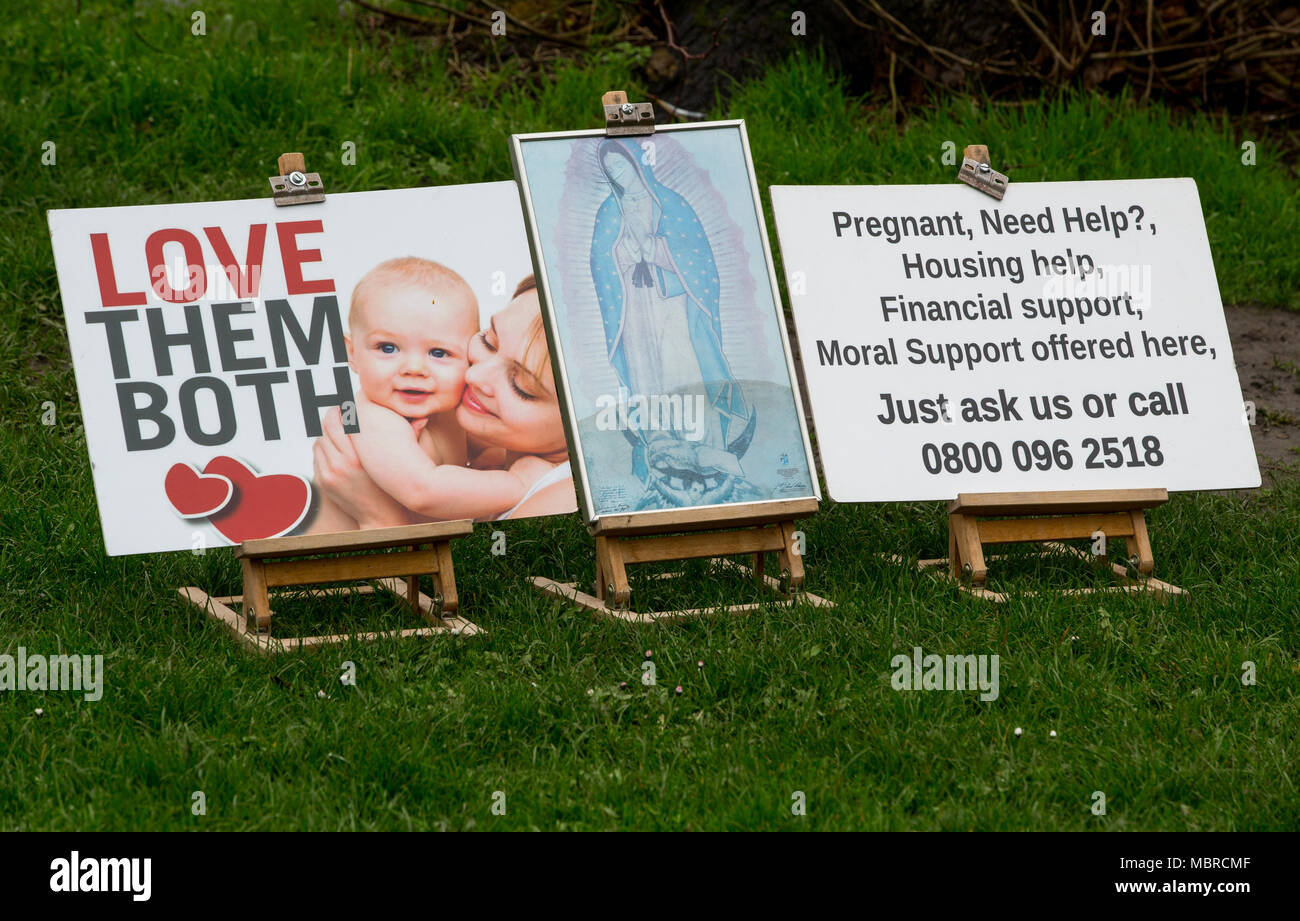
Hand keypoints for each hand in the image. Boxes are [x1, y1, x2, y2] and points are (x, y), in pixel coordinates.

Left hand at [312, 407, 411, 527]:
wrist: (382, 518)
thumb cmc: (396, 489)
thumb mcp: (402, 463)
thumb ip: (411, 437)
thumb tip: (420, 418)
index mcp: (359, 456)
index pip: (342, 420)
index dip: (343, 409)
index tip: (348, 406)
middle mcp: (341, 464)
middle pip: (326, 427)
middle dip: (332, 417)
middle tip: (339, 413)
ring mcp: (330, 473)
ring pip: (319, 441)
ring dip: (326, 433)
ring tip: (338, 431)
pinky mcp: (324, 481)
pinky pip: (317, 457)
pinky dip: (324, 449)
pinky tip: (335, 449)